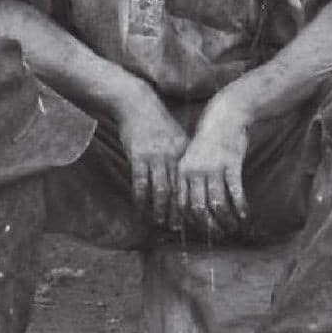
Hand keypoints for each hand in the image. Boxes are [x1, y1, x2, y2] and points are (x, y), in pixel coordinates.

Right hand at [115, 88, 191, 228]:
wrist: (138, 104)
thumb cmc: (157, 124)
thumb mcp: (176, 138)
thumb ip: (181, 158)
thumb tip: (187, 181)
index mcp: (185, 152)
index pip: (191, 183)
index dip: (192, 202)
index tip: (194, 218)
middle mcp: (174, 156)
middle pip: (179, 189)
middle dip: (178, 211)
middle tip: (177, 228)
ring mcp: (156, 156)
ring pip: (160, 190)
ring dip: (159, 209)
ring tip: (158, 222)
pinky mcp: (138, 156)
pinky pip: (140, 183)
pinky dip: (140, 199)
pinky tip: (139, 210)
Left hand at [172, 93, 253, 237]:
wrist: (226, 116)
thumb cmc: (209, 141)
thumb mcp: (192, 158)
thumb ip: (189, 180)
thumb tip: (192, 207)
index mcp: (183, 172)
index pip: (182, 205)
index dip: (191, 223)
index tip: (201, 233)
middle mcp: (195, 172)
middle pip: (199, 209)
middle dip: (209, 227)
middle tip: (219, 235)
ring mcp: (213, 168)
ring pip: (217, 204)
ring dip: (226, 220)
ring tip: (234, 228)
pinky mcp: (230, 164)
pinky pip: (235, 192)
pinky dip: (240, 207)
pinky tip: (245, 214)